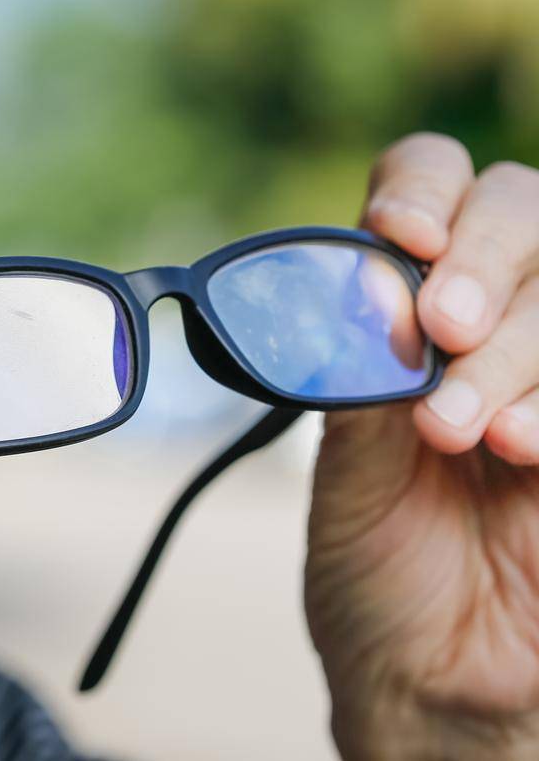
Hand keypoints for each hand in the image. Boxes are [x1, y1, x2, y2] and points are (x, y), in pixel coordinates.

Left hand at [307, 133, 538, 758]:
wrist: (430, 682)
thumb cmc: (377, 568)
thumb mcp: (344, 465)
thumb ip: (358, 368)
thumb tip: (366, 277)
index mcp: (412, 303)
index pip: (432, 182)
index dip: (423, 187)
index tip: (396, 233)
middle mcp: (496, 318)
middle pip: (524, 208)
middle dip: (483, 259)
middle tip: (438, 330)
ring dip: (515, 350)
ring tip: (463, 433)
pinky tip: (526, 453)